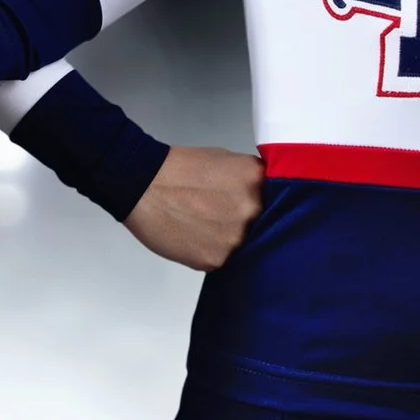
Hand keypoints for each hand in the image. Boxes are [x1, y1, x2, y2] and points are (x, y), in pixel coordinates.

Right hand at [126, 147, 263, 269]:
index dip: (264, 205)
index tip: (252, 207)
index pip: (277, 200)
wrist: (142, 184)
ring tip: (203, 225)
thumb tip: (264, 198)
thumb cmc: (179, 169)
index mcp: (256, 180)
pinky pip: (222, 259)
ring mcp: (234, 237)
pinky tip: (194, 236)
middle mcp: (251, 209)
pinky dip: (210, 251)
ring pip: (242, 246)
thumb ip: (250, 181)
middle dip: (244, 222)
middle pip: (262, 226)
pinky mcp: (215, 259)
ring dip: (227, 239)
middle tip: (221, 215)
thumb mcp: (225, 160)